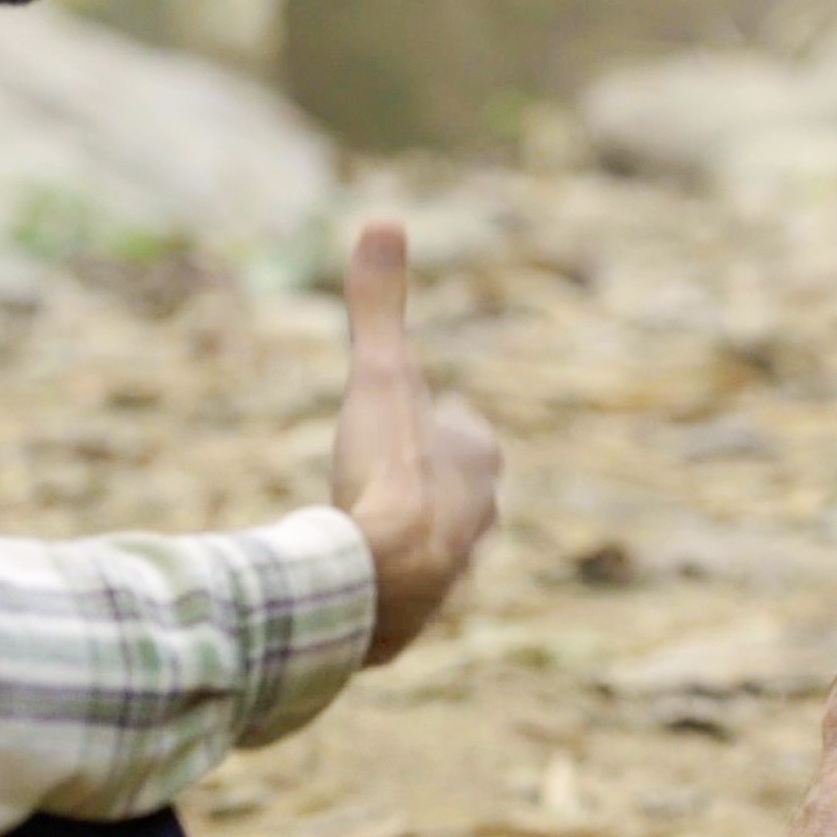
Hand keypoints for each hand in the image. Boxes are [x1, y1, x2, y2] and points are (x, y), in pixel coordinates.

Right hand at [331, 220, 499, 664]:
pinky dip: (383, 584)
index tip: (410, 417)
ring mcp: (453, 573)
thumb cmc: (383, 471)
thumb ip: (379, 304)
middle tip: (388, 471)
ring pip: (435, 545)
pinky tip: (355, 584)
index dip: (437, 421)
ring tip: (367, 529)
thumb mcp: (379, 374)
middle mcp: (481, 520)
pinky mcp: (417, 619)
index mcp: (481, 460)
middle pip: (457, 490)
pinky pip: (405, 593)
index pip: (466, 431)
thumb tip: (383, 218)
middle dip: (428, 480)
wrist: (372, 579)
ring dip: (406, 536)